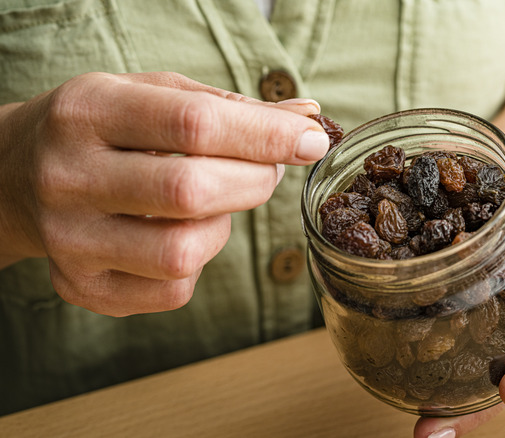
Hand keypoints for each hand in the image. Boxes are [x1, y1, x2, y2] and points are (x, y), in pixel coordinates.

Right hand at [0, 72, 328, 315]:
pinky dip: (198, 263)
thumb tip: (307, 122)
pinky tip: (180, 234)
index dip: (265, 136)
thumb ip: (230, 107)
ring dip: (223, 227)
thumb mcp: (153, 95)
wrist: (15, 174)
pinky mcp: (81, 286)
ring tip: (210, 203)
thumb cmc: (103, 128)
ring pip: (184, 252)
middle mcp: (69, 178)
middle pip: (192, 192)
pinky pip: (174, 290)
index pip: (194, 125)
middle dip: (255, 182)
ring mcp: (71, 240)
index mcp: (89, 113)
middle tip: (265, 170)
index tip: (311, 141)